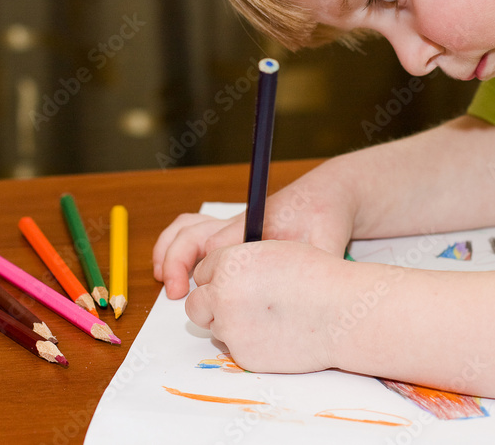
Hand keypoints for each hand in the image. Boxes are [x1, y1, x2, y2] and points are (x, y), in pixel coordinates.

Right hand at [153, 162, 357, 298]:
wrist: (328, 194)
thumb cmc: (326, 215)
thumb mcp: (326, 243)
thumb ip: (312, 269)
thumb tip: (306, 299)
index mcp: (253, 224)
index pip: (211, 244)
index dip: (192, 268)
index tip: (187, 292)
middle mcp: (237, 223)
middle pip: (189, 233)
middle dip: (173, 260)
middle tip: (173, 292)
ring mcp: (234, 226)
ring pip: (189, 229)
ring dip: (171, 251)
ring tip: (166, 282)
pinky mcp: (236, 233)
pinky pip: (198, 234)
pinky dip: (182, 250)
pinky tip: (184, 276)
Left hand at [185, 240, 344, 372]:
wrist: (340, 312)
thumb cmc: (318, 278)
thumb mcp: (274, 253)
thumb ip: (243, 264)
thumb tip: (225, 277)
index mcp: (229, 264)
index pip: (203, 272)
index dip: (219, 278)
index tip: (233, 283)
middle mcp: (223, 295)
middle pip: (196, 304)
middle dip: (211, 305)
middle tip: (234, 306)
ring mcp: (231, 327)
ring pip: (216, 328)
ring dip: (232, 325)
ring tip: (268, 319)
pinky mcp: (242, 355)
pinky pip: (236, 348)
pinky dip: (250, 344)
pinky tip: (276, 335)